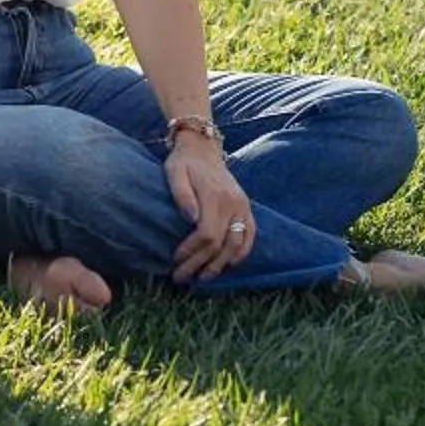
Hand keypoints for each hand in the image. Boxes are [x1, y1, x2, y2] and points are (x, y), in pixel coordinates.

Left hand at [165, 138, 252, 281]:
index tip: (175, 260)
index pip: (207, 234)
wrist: (202, 148)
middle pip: (222, 244)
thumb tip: (190, 218)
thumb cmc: (183, 163)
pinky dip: (241, 254)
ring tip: (202, 277)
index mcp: (215, 196)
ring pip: (238, 245)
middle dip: (201, 264)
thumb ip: (181, 194)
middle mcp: (233, 203)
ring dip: (220, 265)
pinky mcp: (246, 208)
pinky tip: (227, 265)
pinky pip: (250, 236)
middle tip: (181, 277)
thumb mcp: (174, 172)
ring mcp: (243, 206)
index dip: (192, 252)